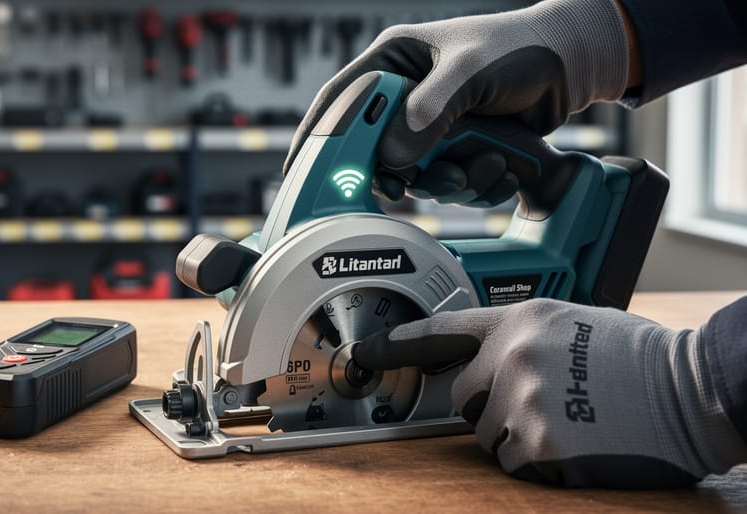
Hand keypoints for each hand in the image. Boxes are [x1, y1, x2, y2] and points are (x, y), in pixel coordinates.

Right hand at [285, 0, 629, 205]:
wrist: (571, 66)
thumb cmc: (520, 49)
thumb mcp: (470, 70)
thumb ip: (430, 109)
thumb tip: (393, 156)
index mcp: (394, 62)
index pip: (342, 100)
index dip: (321, 136)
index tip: (307, 171)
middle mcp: (405, 95)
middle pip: (374, 148)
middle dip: (395, 174)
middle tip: (404, 190)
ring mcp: (429, 124)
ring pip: (412, 173)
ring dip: (441, 184)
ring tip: (474, 171)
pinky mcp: (454, 148)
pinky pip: (444, 180)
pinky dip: (468, 187)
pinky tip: (496, 172)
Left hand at [353, 299, 746, 487]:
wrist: (689, 390)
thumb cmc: (637, 358)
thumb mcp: (571, 324)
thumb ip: (521, 337)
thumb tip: (488, 359)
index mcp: (520, 319)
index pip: (444, 330)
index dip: (398, 344)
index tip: (365, 353)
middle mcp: (512, 354)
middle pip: (460, 396)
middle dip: (487, 405)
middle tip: (538, 403)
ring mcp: (521, 398)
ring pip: (484, 434)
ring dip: (514, 435)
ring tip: (566, 419)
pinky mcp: (536, 441)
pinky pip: (510, 462)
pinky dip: (534, 461)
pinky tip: (572, 442)